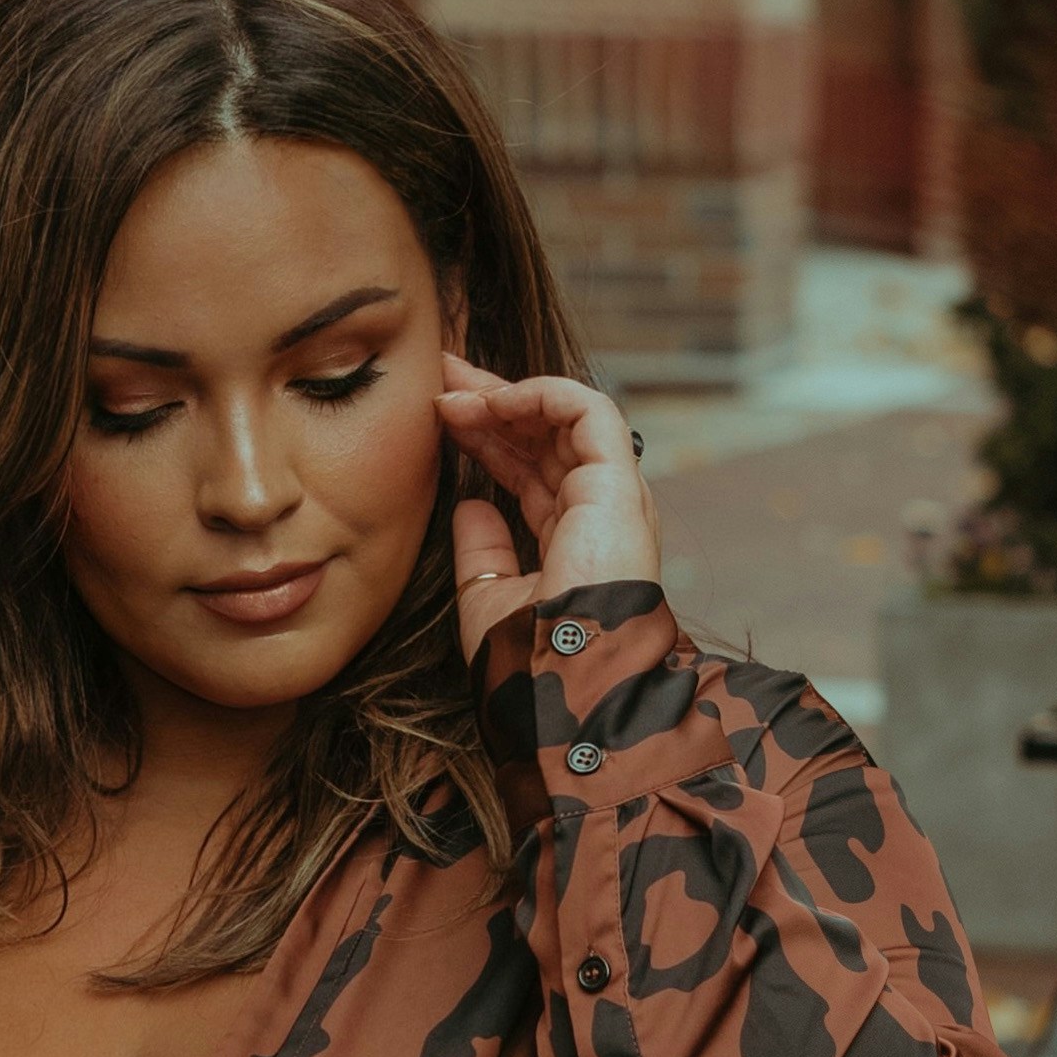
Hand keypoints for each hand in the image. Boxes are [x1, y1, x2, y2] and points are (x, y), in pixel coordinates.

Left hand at [440, 366, 661, 649]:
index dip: (486, 438)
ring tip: (453, 389)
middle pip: (544, 435)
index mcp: (573, 537)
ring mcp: (612, 493)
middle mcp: (598, 509)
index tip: (438, 416)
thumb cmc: (530, 656)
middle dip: (491, 401)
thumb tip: (470, 504)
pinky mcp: (618, 480)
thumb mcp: (490, 597)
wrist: (565, 680)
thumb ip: (482, 550)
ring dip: (506, 393)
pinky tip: (492, 400)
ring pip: (564, 415)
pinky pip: (587, 410)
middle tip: (440, 376)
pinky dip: (541, 394)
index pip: (529, 470)